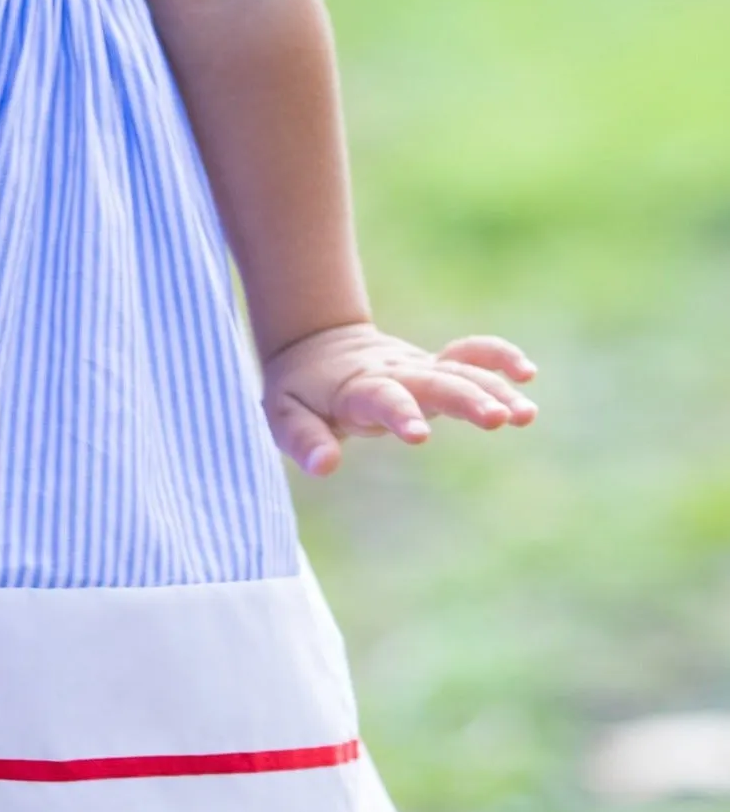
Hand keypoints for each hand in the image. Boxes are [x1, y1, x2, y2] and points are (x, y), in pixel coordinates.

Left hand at [262, 323, 536, 476]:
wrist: (315, 345)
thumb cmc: (299, 391)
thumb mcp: (284, 416)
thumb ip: (304, 440)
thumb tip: (325, 466)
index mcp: (357, 387)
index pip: (382, 398)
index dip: (400, 414)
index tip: (421, 435)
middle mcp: (395, 373)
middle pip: (435, 382)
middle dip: (466, 398)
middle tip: (497, 419)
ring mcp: (418, 367)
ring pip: (461, 371)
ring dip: (494, 388)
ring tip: (525, 414)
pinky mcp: (435, 366)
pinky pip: (470, 355)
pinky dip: (496, 357)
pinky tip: (527, 373)